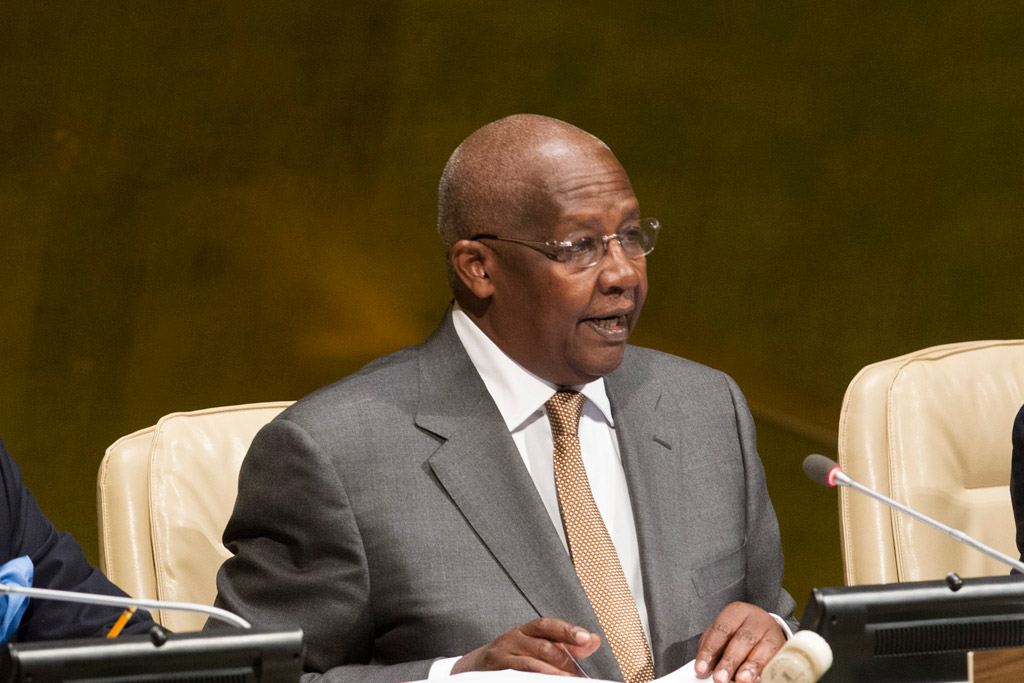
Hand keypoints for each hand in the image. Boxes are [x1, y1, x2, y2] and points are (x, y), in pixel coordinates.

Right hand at [451, 617, 600, 676]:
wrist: (476, 667)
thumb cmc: (513, 655)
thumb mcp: (537, 645)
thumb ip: (565, 644)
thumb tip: (593, 640)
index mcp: (526, 630)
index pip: (548, 625)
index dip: (568, 630)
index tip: (586, 638)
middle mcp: (514, 638)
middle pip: (544, 647)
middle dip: (565, 661)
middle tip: (578, 674)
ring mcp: (504, 655)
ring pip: (533, 663)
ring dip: (554, 674)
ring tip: (568, 680)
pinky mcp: (497, 671)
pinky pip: (519, 674)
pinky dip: (536, 678)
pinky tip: (546, 681)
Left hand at [693, 602, 784, 682]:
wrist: (765, 628)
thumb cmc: (738, 633)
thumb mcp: (723, 637)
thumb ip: (714, 651)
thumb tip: (705, 671)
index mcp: (736, 612)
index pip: (721, 630)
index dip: (710, 650)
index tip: (701, 669)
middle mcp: (755, 619)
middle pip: (742, 639)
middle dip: (730, 661)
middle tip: (720, 678)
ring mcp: (772, 632)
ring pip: (762, 648)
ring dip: (750, 667)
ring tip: (741, 680)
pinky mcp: (784, 646)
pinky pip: (776, 659)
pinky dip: (766, 670)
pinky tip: (759, 679)